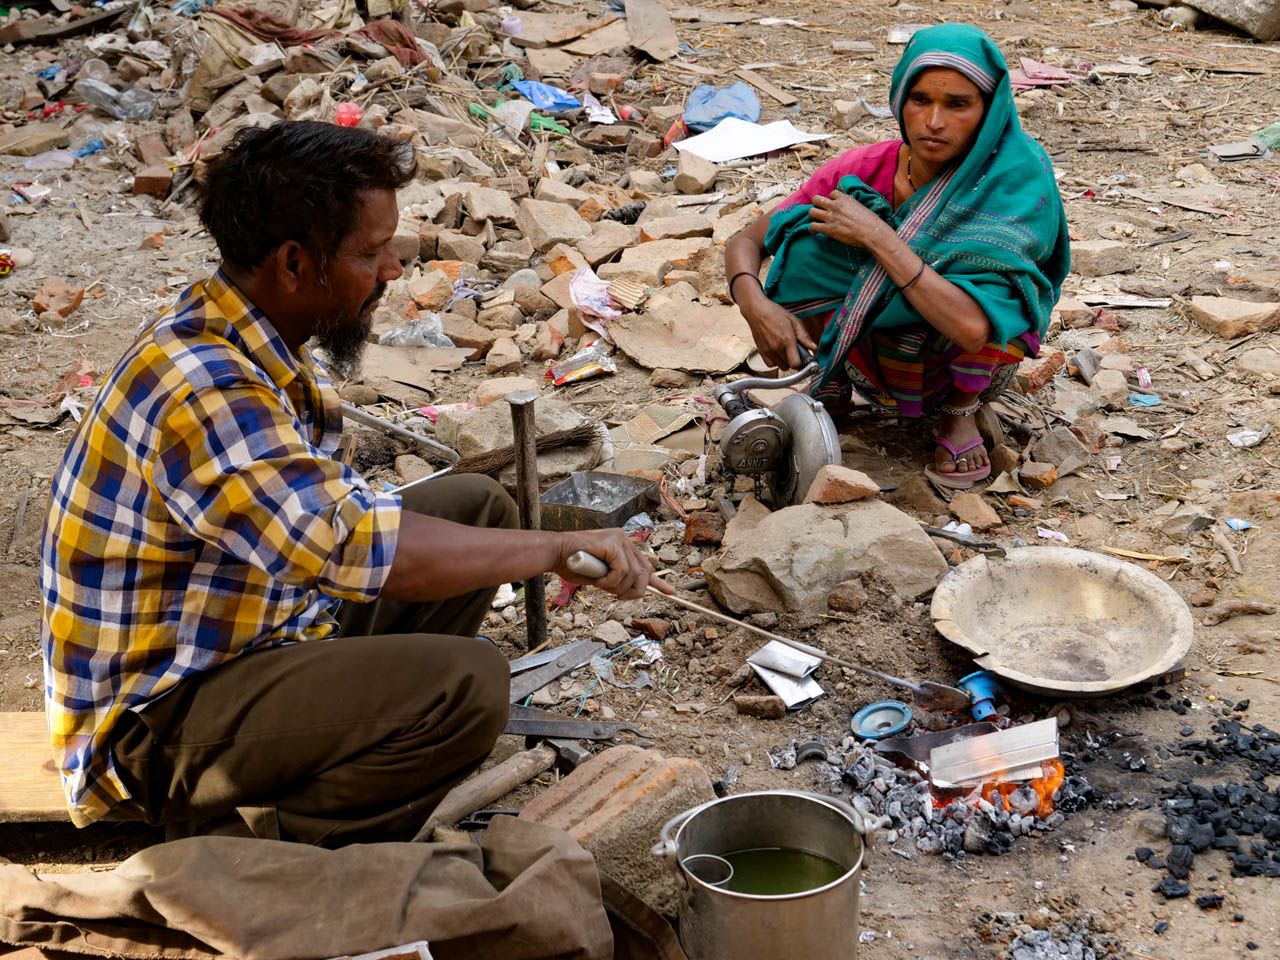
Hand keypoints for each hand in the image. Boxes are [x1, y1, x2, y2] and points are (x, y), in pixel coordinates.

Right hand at [554, 528, 674, 599]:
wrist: (555, 554)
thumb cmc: (573, 565)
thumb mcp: (601, 576)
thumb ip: (617, 580)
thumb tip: (631, 591)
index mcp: (622, 546)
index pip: (645, 565)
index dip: (658, 582)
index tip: (671, 592)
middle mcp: (624, 540)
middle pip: (644, 573)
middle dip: (633, 591)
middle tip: (617, 596)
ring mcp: (619, 539)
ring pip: (633, 575)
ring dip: (616, 588)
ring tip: (600, 584)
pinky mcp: (613, 543)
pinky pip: (622, 571)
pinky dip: (610, 582)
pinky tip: (598, 580)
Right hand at [739, 296, 816, 370]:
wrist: (756, 310)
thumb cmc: (774, 313)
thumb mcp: (793, 321)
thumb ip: (804, 336)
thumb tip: (813, 347)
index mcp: (787, 340)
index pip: (795, 364)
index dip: (801, 363)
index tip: (803, 358)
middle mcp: (777, 348)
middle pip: (789, 366)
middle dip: (793, 361)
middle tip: (794, 351)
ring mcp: (768, 351)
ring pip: (780, 366)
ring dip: (785, 362)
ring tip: (785, 351)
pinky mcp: (761, 351)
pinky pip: (770, 365)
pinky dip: (775, 362)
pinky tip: (777, 353)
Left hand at [807, 191, 884, 248]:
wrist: (872, 232)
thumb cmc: (870, 221)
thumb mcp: (860, 206)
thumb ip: (851, 205)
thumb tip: (849, 209)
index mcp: (845, 198)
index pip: (832, 193)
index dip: (831, 199)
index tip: (833, 205)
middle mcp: (835, 205)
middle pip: (816, 199)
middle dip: (817, 204)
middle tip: (821, 211)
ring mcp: (831, 217)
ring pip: (811, 211)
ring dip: (813, 216)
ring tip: (817, 220)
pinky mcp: (828, 229)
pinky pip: (813, 226)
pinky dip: (812, 229)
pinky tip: (815, 231)